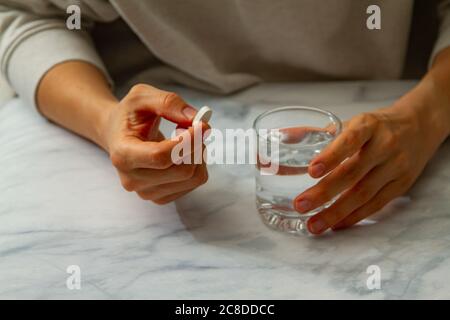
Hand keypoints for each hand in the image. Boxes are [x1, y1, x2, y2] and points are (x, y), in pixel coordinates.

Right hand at [104, 84, 208, 203]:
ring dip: (199, 154)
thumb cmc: (129, 115)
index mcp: (123, 154)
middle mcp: (132, 179)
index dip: (187, 142)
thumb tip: (194, 118)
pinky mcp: (161, 197)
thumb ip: (167, 102)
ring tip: (187, 139)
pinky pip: (195, 183)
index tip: (201, 125)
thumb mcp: (142, 96)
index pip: (161, 157)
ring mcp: (147, 192)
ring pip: (192, 178)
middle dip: (196, 145)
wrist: (118, 135)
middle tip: (195, 127)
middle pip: (182, 170)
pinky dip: (198, 164)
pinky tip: (185, 153)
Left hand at [294, 94, 448, 233]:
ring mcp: (396, 167)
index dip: (331, 156)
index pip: (350, 140)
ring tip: (313, 224)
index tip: (311, 170)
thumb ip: (316, 132)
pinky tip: (335, 224)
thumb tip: (282, 137)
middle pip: (353, 173)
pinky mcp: (401, 185)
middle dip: (324, 192)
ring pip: (364, 194)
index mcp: (369, 126)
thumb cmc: (375, 127)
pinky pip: (375, 205)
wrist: (419, 127)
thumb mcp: (351, 122)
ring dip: (336, 212)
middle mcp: (385, 146)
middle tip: (300, 205)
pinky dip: (353, 216)